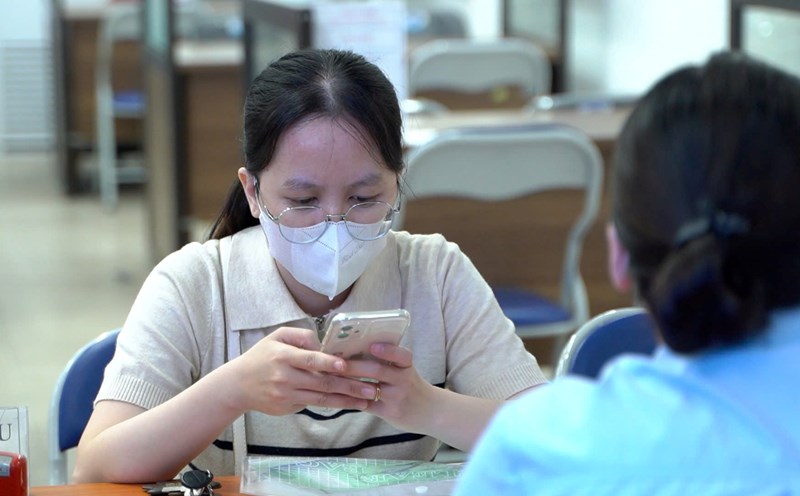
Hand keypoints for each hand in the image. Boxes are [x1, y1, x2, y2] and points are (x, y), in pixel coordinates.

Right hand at [227, 327, 379, 415]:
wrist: (238, 385)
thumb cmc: (261, 356)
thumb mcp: (277, 337)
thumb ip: (301, 336)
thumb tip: (323, 344)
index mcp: (283, 356)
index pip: (310, 360)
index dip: (328, 363)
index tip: (346, 366)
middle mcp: (285, 377)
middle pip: (321, 383)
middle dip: (349, 386)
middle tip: (370, 388)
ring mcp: (286, 395)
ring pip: (321, 399)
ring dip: (346, 401)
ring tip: (366, 401)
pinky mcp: (287, 408)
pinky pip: (313, 405)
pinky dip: (332, 405)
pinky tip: (349, 403)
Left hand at [342, 344, 438, 434]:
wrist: (432, 412)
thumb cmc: (413, 386)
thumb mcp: (407, 371)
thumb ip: (389, 361)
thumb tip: (358, 349)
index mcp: (407, 366)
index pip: (401, 355)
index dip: (387, 350)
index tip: (372, 346)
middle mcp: (403, 381)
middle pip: (376, 370)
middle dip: (353, 365)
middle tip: (334, 362)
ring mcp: (396, 398)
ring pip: (368, 389)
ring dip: (347, 383)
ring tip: (330, 377)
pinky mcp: (390, 413)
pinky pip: (366, 405)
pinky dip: (351, 400)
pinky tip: (337, 395)